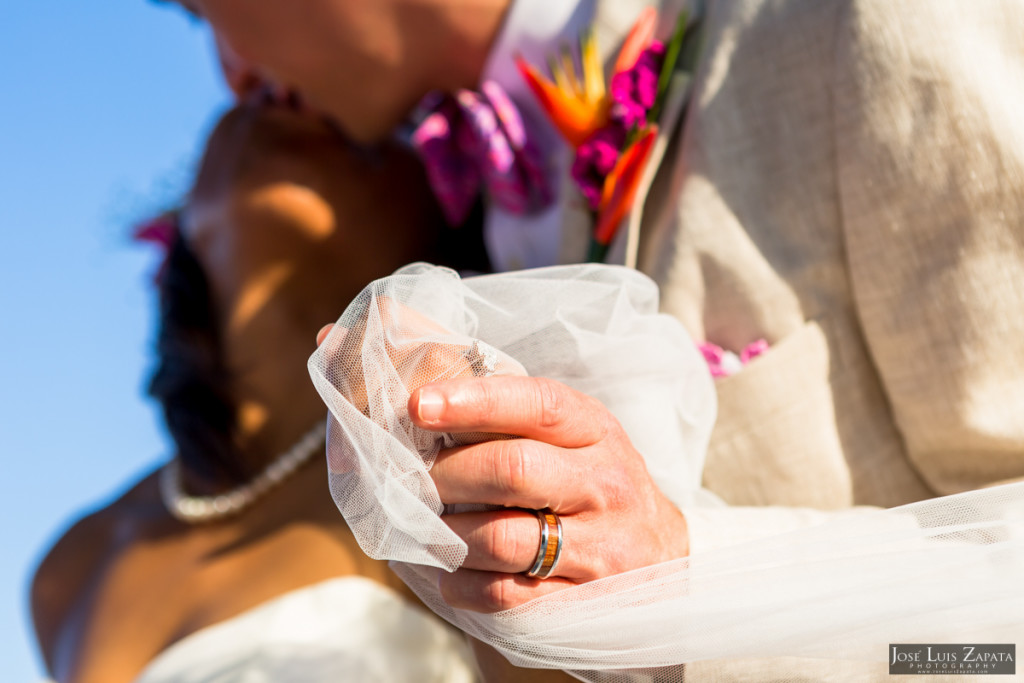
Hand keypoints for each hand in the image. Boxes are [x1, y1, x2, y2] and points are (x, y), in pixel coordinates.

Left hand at [408, 375, 689, 611]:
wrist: (663, 559)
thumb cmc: (592, 486)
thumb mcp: (575, 440)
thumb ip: (514, 423)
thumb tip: (426, 410)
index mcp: (597, 431)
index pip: (538, 405)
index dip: (475, 401)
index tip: (420, 405)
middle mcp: (605, 484)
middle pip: (513, 470)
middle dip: (448, 473)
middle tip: (415, 479)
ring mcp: (600, 547)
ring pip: (503, 538)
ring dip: (447, 534)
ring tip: (424, 528)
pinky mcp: (583, 601)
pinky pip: (506, 594)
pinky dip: (462, 583)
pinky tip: (448, 572)